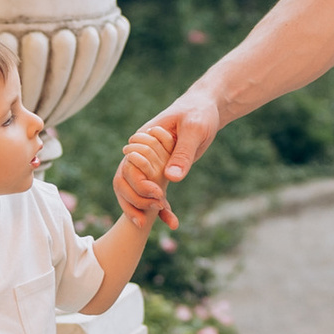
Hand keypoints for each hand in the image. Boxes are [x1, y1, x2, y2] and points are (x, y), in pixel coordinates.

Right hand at [113, 90, 219, 227]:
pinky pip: (155, 193)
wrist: (208, 109)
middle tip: (160, 208)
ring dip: (142, 209)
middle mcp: (142, 153)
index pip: (129, 166)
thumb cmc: (199, 113)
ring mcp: (150, 164)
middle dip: (137, 200)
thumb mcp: (194, 130)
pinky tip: (172, 223)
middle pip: (126, 181)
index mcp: (143, 138)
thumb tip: (171, 179)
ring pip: (136, 191)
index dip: (139, 183)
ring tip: (158, 224)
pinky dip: (161, 209)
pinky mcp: (162, 172)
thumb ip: (182, 153)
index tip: (159, 195)